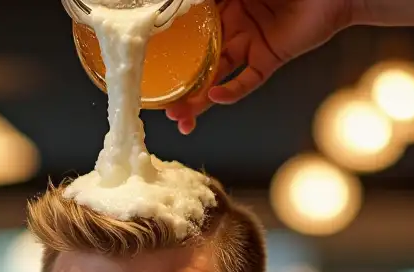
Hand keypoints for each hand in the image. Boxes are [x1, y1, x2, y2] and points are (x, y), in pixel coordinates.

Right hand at [166, 0, 413, 132]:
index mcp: (219, 4)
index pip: (185, 30)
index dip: (166, 49)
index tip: (145, 66)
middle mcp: (231, 26)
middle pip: (196, 60)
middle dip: (176, 84)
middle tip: (156, 104)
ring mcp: (249, 45)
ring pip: (215, 77)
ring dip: (196, 99)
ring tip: (178, 117)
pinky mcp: (269, 59)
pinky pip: (245, 82)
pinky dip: (230, 92)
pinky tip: (213, 99)